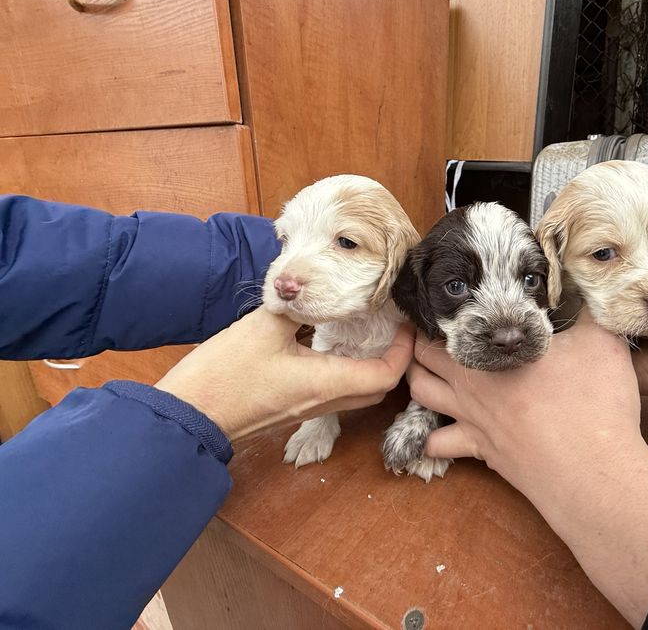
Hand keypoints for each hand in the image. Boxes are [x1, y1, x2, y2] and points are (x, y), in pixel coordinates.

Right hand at [155, 307, 413, 439]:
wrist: (188, 414)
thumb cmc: (224, 373)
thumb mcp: (264, 326)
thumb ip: (295, 304)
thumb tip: (312, 286)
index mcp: (327, 383)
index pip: (386, 374)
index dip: (404, 350)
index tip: (405, 324)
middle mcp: (323, 401)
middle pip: (376, 388)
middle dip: (393, 360)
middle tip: (391, 328)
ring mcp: (307, 408)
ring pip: (355, 393)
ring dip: (369, 366)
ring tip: (366, 332)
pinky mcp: (291, 408)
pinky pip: (332, 393)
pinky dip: (344, 371)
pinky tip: (329, 345)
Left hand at [408, 310, 647, 626]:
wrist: (592, 474)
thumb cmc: (594, 403)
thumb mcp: (600, 340)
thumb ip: (589, 308)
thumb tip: (591, 284)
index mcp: (488, 354)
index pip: (442, 327)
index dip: (436, 314)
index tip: (439, 303)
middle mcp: (469, 386)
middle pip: (421, 360)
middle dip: (418, 343)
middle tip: (425, 331)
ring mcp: (471, 422)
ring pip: (421, 396)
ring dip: (417, 380)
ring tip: (425, 369)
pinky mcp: (482, 452)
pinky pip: (436, 445)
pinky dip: (431, 434)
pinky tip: (442, 427)